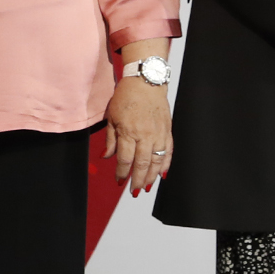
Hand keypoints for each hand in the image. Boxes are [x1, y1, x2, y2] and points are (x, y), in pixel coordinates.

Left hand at [104, 75, 171, 195]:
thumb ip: (110, 139)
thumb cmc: (126, 97)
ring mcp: (159, 134)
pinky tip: (162, 174)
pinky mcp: (168, 131)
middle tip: (134, 192)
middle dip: (138, 180)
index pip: (125, 159)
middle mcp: (145, 135)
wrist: (146, 82)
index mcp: (129, 132)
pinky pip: (168, 152)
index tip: (119, 181)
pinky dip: (166, 164)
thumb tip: (106, 157)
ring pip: (157, 161)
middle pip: (142, 164)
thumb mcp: (112, 117)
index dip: (121, 172)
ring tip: (147, 187)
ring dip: (152, 176)